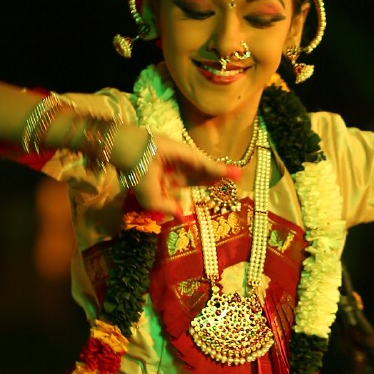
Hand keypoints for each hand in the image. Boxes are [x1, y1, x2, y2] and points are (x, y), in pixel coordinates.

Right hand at [113, 123, 239, 216]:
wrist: (135, 156)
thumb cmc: (139, 178)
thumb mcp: (153, 201)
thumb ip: (170, 209)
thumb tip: (183, 218)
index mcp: (169, 181)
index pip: (189, 186)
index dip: (201, 188)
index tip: (214, 194)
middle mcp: (180, 171)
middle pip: (202, 177)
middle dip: (216, 180)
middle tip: (233, 183)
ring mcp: (187, 163)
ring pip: (208, 170)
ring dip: (223, 173)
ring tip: (239, 175)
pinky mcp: (192, 155)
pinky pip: (209, 164)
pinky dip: (221, 169)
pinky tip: (233, 173)